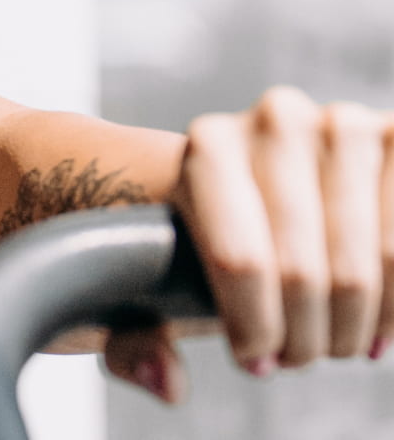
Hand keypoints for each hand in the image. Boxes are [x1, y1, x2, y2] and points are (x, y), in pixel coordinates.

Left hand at [106, 87, 392, 401]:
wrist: (257, 168)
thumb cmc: (203, 232)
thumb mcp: (152, 277)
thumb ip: (135, 338)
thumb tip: (168, 382)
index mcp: (208, 146)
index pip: (239, 260)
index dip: (254, 327)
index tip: (255, 359)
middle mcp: (278, 122)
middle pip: (304, 272)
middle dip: (303, 336)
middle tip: (297, 357)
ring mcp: (346, 126)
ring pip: (365, 268)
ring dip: (352, 325)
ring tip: (334, 344)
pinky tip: (376, 324)